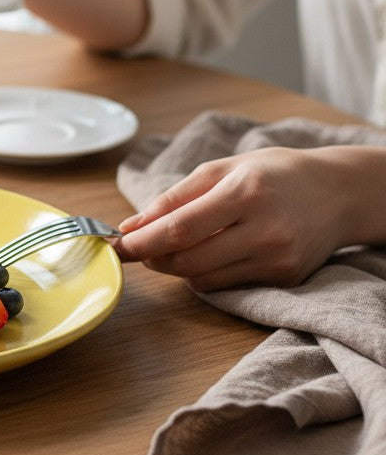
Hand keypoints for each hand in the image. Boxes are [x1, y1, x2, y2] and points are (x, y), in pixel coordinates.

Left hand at [116, 147, 350, 290]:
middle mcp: (264, 229)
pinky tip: (210, 253)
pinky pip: (225, 284)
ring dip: (176, 266)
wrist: (339, 193)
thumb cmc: (273, 174)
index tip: (115, 246)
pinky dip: (204, 273)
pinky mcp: (284, 278)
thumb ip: (174, 198)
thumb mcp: (222, 170)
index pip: (179, 229)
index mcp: (244, 192)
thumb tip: (131, 225)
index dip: (141, 242)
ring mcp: (276, 258)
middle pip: (187, 260)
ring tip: (175, 246)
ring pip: (202, 278)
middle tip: (138, 247)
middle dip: (153, 257)